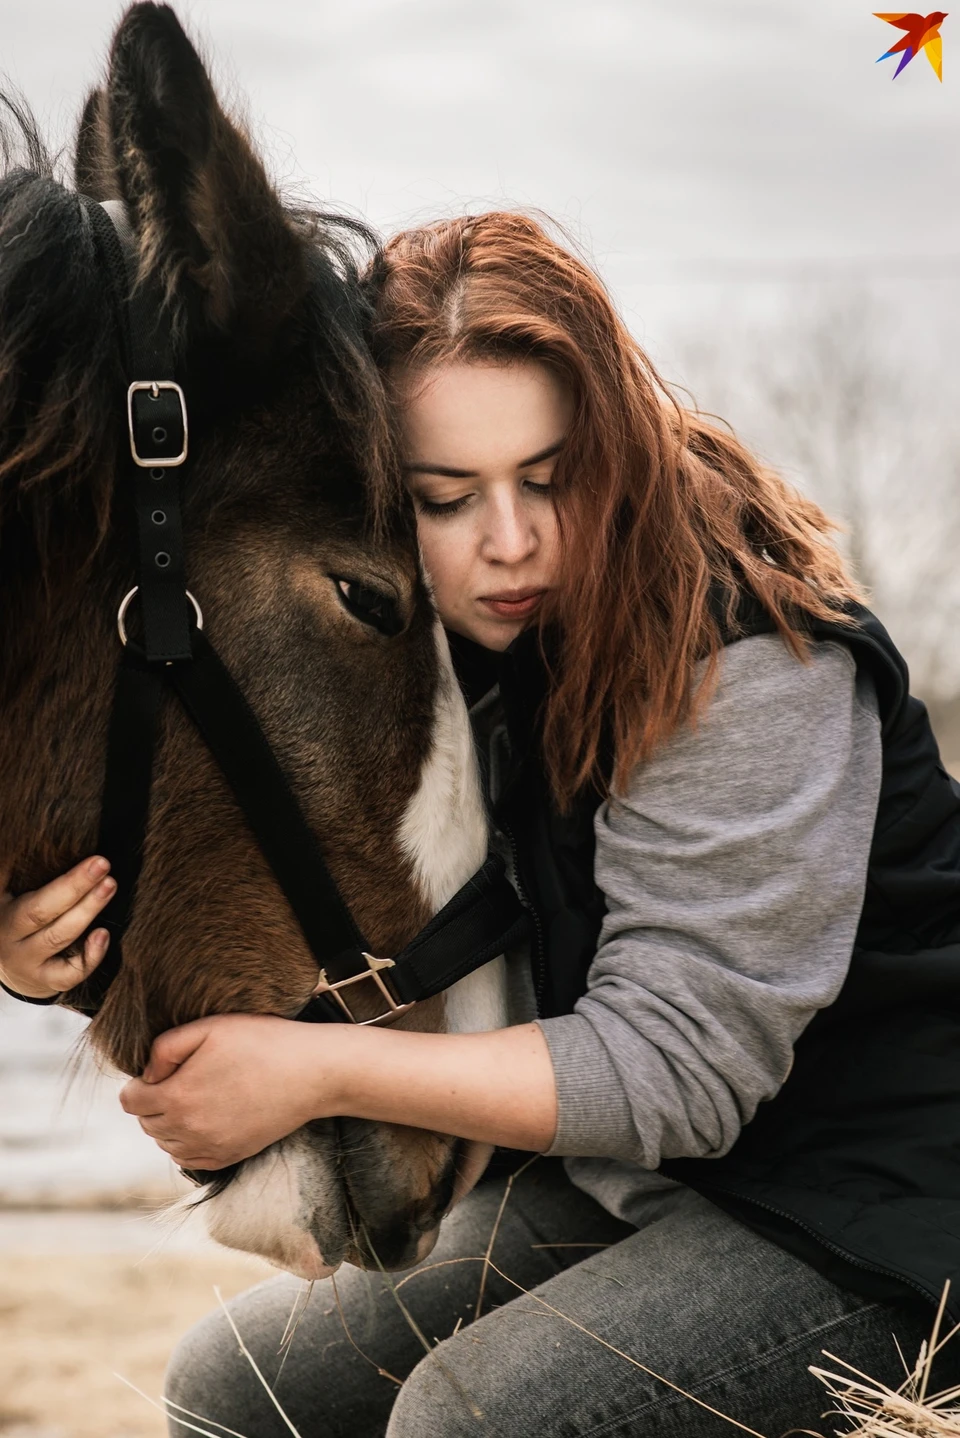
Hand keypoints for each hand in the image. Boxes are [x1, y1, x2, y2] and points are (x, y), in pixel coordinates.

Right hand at [0, 857, 115, 999]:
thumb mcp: (7, 894)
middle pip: (41, 912)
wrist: (10, 967)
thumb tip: (37, 836)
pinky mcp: (45, 981)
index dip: (52, 876)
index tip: (82, 854)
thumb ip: (16, 871)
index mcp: (2, 909)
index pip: (20, 889)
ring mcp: (27, 961)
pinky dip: (90, 956)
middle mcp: (10, 936)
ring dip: (87, 911)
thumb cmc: (16, 919)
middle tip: (102, 864)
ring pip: (59, 937)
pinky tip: (104, 934)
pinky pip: (69, 973)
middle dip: (74, 886)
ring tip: (109, 885)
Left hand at [119, 1014, 342, 1169]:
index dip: (139, 1082)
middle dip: (153, 1101)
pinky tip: (204, 1117)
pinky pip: (187, 1158)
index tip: (161, 1069)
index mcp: (178, 1096)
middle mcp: (187, 1130)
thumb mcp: (210, 1027)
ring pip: (164, 1142)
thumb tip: (146, 1074)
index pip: (129, 1101)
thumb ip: (165, 1047)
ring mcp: (208, 1147)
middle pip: (146, 1123)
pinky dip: (187, 1141)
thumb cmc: (262, 1043)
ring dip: (169, 1122)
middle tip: (180, 1078)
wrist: (311, 1073)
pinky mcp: (227, 1158)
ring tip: (194, 1095)